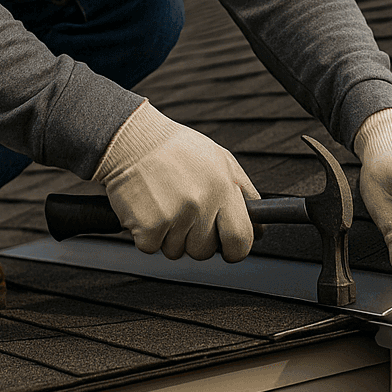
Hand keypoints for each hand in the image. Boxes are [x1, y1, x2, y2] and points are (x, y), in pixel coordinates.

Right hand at [94, 101, 258, 262]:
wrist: (131, 140)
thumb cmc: (175, 149)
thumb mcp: (221, 160)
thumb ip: (245, 193)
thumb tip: (259, 229)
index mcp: (223, 187)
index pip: (241, 238)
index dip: (235, 249)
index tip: (228, 248)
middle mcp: (201, 202)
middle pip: (205, 251)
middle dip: (196, 240)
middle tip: (185, 215)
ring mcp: (174, 216)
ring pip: (177, 251)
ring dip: (169, 236)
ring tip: (164, 204)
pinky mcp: (148, 226)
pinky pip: (151, 248)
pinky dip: (146, 234)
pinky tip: (148, 208)